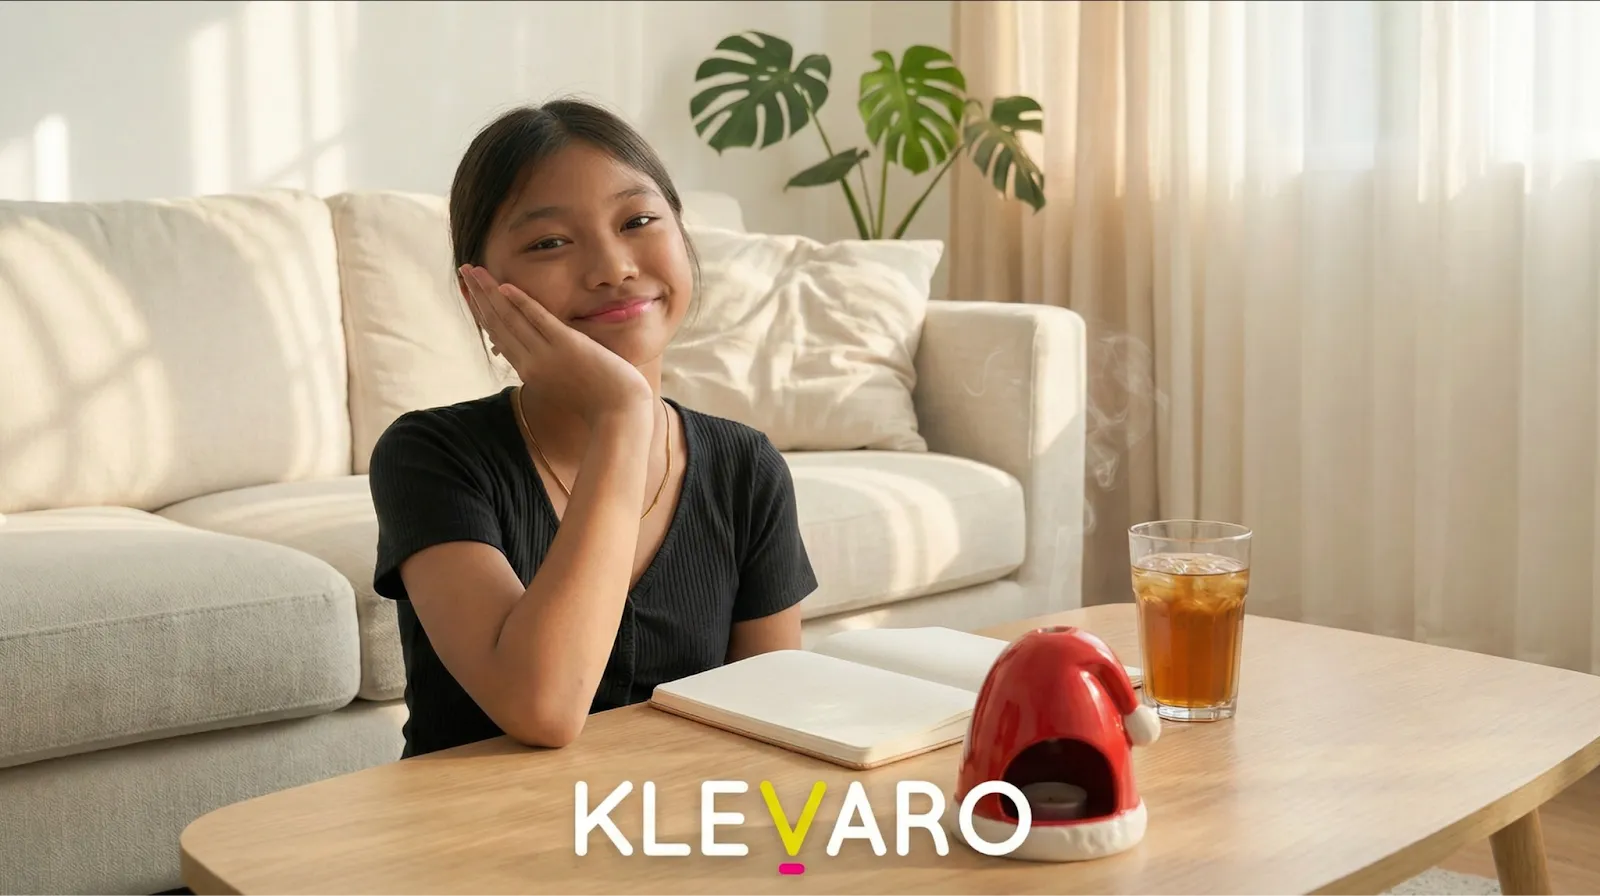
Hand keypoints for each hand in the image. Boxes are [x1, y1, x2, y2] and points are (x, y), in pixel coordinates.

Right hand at [461, 266, 652, 422]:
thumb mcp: (563, 384)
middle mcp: (530, 363)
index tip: (470, 294)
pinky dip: (521, 302)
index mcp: (528, 371)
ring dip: (490, 292)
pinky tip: (505, 286)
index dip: (482, 312)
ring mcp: (547, 354)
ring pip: (510, 318)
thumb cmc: (597, 400)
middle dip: (478, 295)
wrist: (618, 412)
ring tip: (474, 270)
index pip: (498, 336)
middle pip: (497, 323)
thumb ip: (547, 367)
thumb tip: (536, 352)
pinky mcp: (567, 345)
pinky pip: (539, 319)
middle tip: (464, 271)